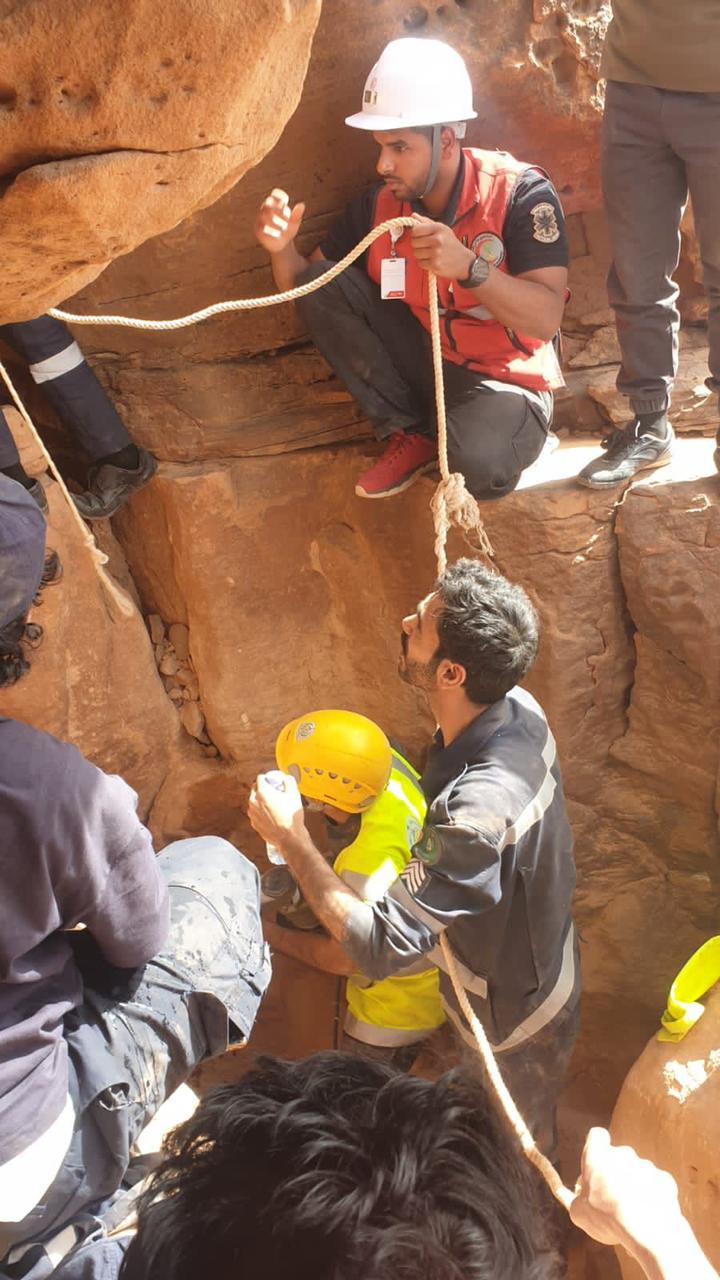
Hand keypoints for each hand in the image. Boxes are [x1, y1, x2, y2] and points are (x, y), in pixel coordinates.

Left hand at [248, 771, 305, 849]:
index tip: (273, 782)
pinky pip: (256, 813)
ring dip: (261, 801)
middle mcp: (254, 802)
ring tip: (273, 804)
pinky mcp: (254, 823)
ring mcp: (252, 814)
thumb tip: (287, 778)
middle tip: (273, 792)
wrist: (289, 837)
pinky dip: (261, 812)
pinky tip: (271, 815)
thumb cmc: (290, 817)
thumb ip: (289, 782)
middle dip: (263, 788)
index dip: (268, 778)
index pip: (260, 778)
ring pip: (254, 802)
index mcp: (262, 792)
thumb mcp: (294, 794)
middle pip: (255, 789)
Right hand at [254, 188, 305, 255]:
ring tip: (283, 228)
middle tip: (285, 217)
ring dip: (273, 222)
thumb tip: (302, 205)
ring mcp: (259, 222)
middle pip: (266, 206)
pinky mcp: (257, 232)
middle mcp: (264, 213)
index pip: (271, 199)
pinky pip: (260, 229)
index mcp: (272, 207)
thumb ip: (297, 215)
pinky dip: (269, 231)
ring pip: (263, 217)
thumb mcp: (294, 224)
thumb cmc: (287, 231)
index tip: (284, 203)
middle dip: (275, 210)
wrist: (282, 245)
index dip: (276, 198)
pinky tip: (277, 234)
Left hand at [409, 214, 474, 280]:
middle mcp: (437, 240)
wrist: (464, 261)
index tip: (419, 235)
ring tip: (429, 253)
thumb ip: (426, 222)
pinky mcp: (435, 265)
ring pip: (416, 253)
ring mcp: (436, 253)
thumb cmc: (451, 244)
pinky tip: (432, 260)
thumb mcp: (442, 229)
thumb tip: (413, 216)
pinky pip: (420, 263)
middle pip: (413, 242)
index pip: (415, 230)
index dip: (415, 233)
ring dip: (420, 254)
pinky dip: (424, 262)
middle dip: (417, 244)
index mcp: (438, 228)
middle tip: (425, 245)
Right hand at [570, 1129, 682, 1261]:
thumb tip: (578, 1199)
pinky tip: (649, 1214)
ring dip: (634, 1186)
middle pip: (617, 1157)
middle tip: (610, 1199)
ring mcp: (646, 1165)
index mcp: (598, 1155)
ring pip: (637, 1172)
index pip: (596, 1135)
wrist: (646, 1226)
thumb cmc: (606, 1216)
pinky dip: (652, 1196)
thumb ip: (577, 1200)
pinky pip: (656, 1185)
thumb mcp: (579, 1213)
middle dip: (615, 1173)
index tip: (593, 1165)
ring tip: (632, 1212)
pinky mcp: (665, 1179)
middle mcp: (623, 1154)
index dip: (595, 1147)